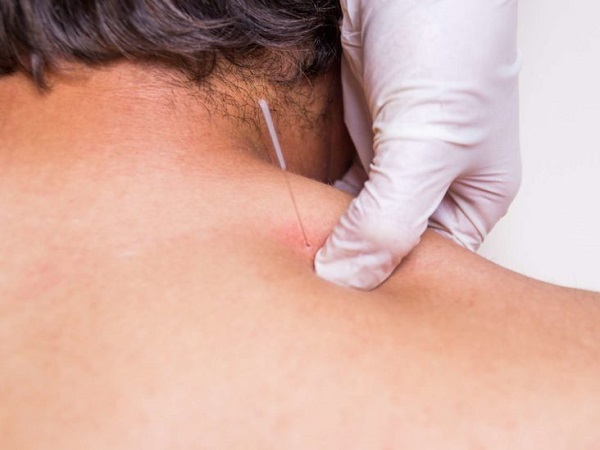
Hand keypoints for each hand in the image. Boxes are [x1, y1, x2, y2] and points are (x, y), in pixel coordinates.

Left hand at [315, 0, 521, 288]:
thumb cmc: (448, 47)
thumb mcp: (426, 146)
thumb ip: (388, 221)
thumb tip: (348, 277)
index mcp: (472, 198)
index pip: (426, 263)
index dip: (383, 281)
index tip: (334, 294)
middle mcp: (434, 187)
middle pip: (386, 243)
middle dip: (350, 257)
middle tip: (305, 279)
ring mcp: (395, 164)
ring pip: (355, 218)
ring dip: (325, 230)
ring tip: (289, 252)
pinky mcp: (361, 143)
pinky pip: (333, 188)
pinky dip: (312, 201)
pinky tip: (288, 216)